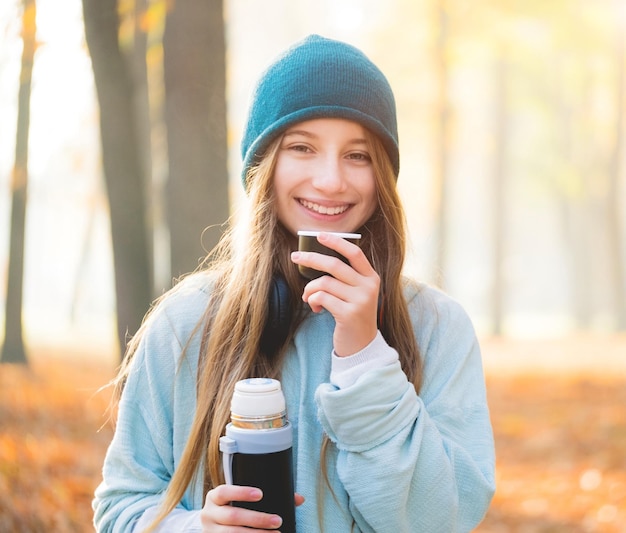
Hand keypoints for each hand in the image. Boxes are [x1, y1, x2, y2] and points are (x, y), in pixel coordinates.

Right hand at [201, 484, 303, 531]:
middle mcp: (209, 514)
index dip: (241, 492)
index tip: (260, 494)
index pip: (225, 491)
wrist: (212, 526)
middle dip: (257, 519)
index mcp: (215, 497)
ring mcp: (210, 531)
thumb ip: (265, 495)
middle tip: (277, 521)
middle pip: (233, 516)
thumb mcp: (240, 499)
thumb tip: (298, 498)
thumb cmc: (232, 507)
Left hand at [291, 232, 379, 356]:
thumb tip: (316, 260)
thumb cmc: (353, 316)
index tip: (319, 236)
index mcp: (371, 277)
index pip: (354, 253)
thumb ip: (344, 278)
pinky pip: (321, 298)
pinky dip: (313, 301)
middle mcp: (368, 287)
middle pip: (334, 265)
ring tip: (307, 297)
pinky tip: (316, 308)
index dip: (336, 242)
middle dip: (311, 259)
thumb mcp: (356, 294)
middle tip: (295, 258)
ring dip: (309, 289)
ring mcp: (360, 300)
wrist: (362, 346)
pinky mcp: (349, 314)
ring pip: (324, 283)